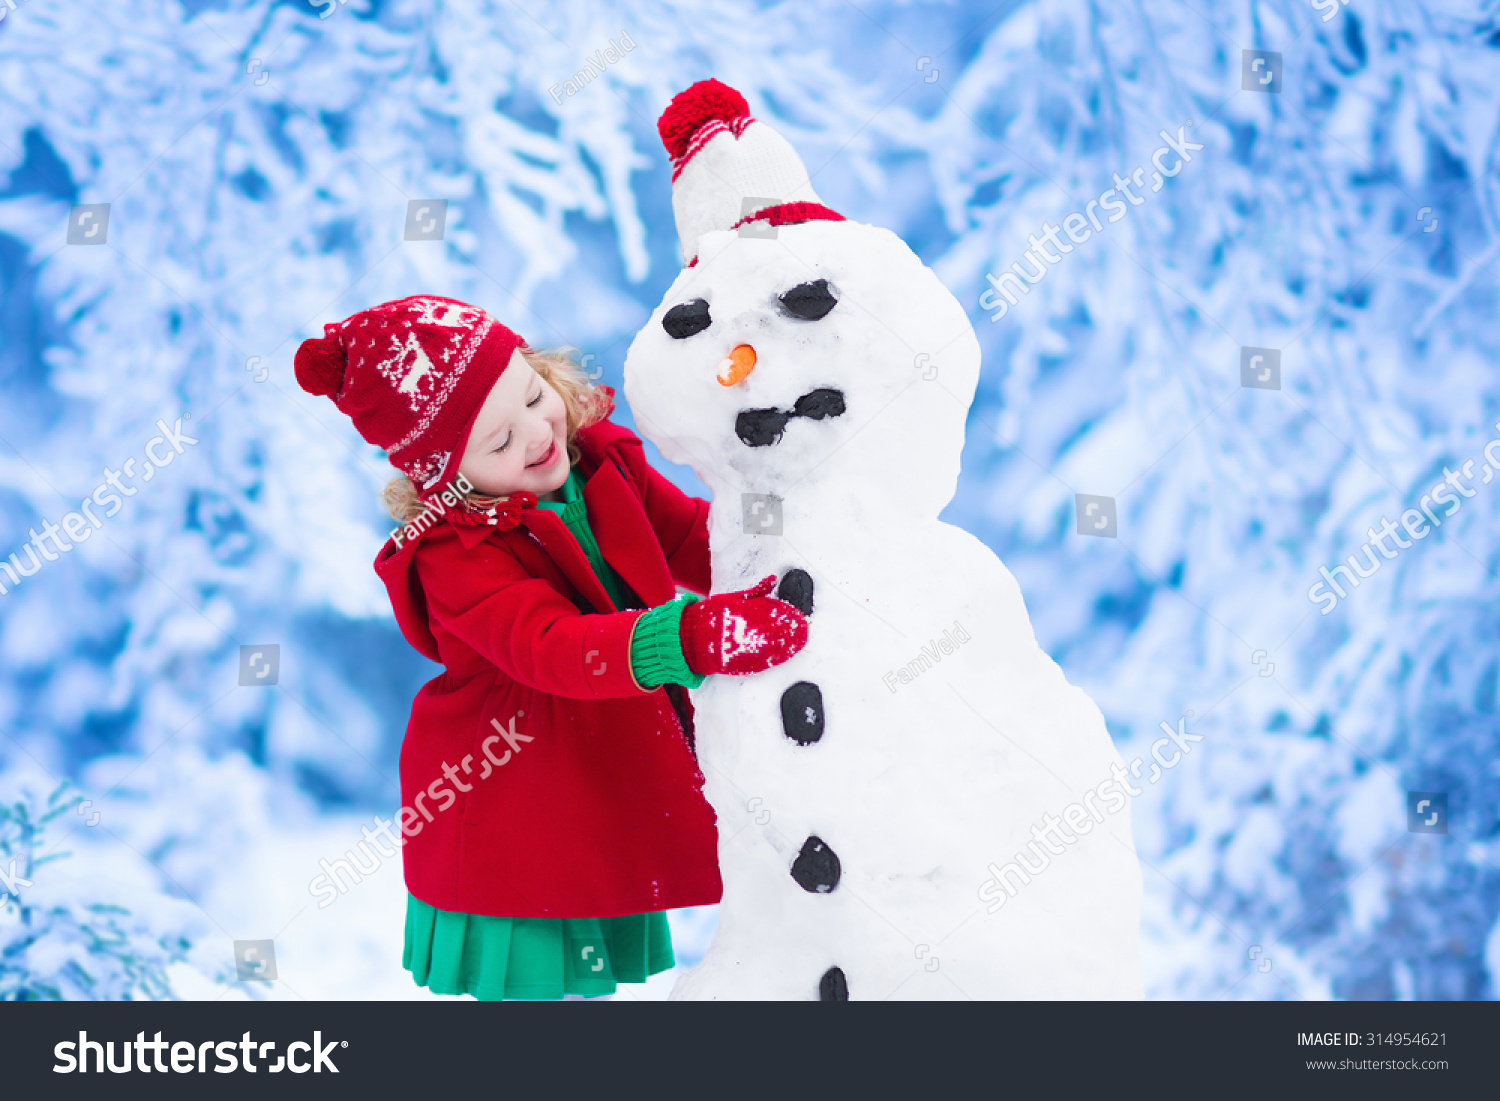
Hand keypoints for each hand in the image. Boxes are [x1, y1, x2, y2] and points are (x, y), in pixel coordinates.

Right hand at [679, 575, 807, 675]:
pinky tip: (782, 657)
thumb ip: (755, 592)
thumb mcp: (732, 598)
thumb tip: (773, 579)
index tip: (800, 618)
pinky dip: (769, 660)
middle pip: (770, 631)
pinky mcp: (734, 661)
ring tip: (797, 645)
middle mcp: (738, 628)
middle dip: (788, 632)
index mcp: (739, 610)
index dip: (786, 616)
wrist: (688, 638)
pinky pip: (755, 662)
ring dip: (784, 647)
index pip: (768, 612)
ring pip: (765, 647)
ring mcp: (736, 646)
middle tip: (803, 632)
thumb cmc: (711, 615)